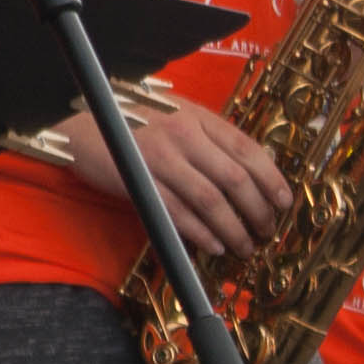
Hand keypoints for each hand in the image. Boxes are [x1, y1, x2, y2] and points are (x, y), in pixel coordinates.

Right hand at [56, 94, 290, 260]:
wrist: (80, 123)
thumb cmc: (130, 122)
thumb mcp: (175, 117)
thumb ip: (207, 138)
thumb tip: (244, 171)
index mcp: (197, 117)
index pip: (247, 149)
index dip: (271, 179)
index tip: (284, 202)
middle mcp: (183, 135)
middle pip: (235, 178)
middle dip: (257, 210)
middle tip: (266, 231)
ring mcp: (161, 158)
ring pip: (211, 200)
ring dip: (233, 228)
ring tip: (244, 246)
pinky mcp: (140, 181)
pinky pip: (178, 212)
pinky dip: (201, 233)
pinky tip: (214, 245)